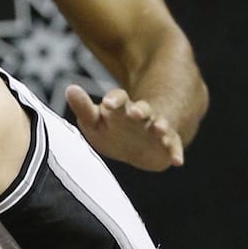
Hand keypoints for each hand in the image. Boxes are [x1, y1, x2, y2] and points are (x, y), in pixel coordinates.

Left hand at [66, 84, 183, 170]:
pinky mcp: (166, 144)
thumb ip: (83, 107)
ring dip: (160, 126)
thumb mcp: (94, 121)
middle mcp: (140, 116)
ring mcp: (155, 129)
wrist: (136, 146)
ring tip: (158, 128)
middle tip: (137, 112)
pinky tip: (177, 160)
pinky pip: (172, 147)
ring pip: (159, 125)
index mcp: (121, 108)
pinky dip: (175, 152)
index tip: (108, 103)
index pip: (118, 98)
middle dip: (140, 110)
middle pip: (142, 109)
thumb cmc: (110, 130)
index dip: (114, 100)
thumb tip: (70, 88)